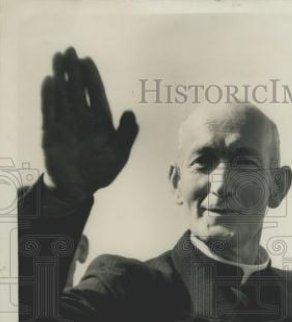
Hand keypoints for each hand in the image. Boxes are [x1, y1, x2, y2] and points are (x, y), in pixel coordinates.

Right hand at [41, 47, 138, 201]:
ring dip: (61, 78)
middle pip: (77, 90)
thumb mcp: (120, 155)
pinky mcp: (52, 132)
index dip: (92, 77)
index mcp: (100, 122)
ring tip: (58, 58)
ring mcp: (66, 124)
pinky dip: (49, 97)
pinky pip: (49, 111)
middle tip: (70, 50)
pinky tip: (49, 82)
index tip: (88, 60)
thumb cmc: (101, 171)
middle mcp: (82, 119)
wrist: (78, 188)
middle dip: (74, 71)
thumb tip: (131, 112)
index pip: (96, 94)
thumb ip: (127, 135)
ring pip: (63, 95)